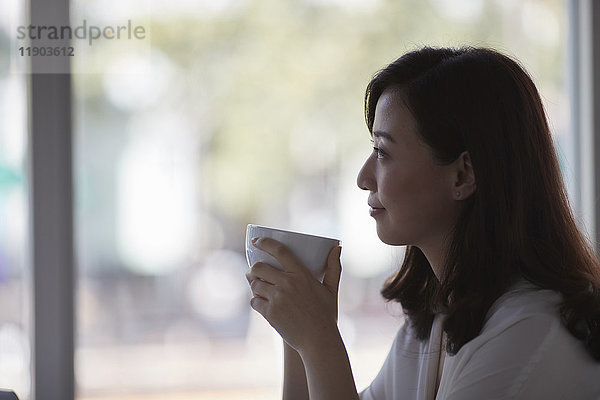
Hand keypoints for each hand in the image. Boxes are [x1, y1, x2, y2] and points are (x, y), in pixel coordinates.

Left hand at [245, 237, 342, 352]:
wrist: (318, 341)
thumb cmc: (326, 315)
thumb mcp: (332, 290)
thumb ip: (334, 268)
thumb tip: (337, 248)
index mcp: (301, 275)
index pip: (280, 251)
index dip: (265, 243)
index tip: (256, 241)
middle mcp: (287, 284)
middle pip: (259, 268)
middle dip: (254, 269)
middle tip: (255, 272)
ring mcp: (277, 298)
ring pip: (254, 284)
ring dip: (254, 285)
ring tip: (258, 288)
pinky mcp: (270, 313)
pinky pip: (254, 302)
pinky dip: (256, 302)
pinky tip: (261, 303)